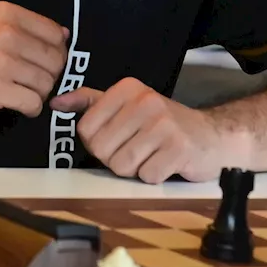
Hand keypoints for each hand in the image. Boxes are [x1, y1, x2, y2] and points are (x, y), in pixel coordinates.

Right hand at [0, 1, 68, 118]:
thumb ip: (22, 26)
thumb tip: (62, 36)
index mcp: (7, 13)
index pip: (55, 33)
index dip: (56, 51)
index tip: (44, 62)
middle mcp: (8, 34)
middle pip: (55, 60)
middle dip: (49, 75)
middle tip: (32, 82)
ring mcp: (2, 62)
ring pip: (46, 83)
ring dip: (39, 93)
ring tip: (21, 93)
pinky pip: (33, 103)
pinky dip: (30, 109)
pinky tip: (17, 105)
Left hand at [50, 78, 247, 183]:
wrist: (211, 136)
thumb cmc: (162, 124)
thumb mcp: (127, 105)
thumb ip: (90, 102)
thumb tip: (55, 102)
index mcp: (128, 89)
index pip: (85, 129)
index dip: (98, 142)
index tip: (119, 137)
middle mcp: (145, 101)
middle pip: (101, 150)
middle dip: (116, 158)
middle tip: (138, 149)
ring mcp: (164, 124)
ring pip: (122, 166)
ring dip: (135, 169)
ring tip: (151, 155)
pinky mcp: (179, 148)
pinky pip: (146, 176)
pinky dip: (154, 177)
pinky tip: (166, 163)